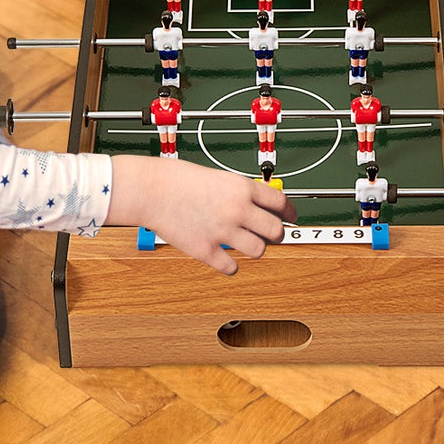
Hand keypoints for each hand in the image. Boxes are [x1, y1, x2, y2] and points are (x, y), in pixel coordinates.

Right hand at [107, 154, 296, 274]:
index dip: (290, 211)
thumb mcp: (218, 176)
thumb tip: (257, 205)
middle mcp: (238, 210)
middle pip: (276, 231)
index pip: (280, 202)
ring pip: (259, 251)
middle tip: (269, 234)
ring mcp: (223, 232)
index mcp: (242, 188)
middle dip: (275, 234)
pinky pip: (231, 267)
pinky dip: (230, 264)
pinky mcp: (207, 251)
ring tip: (244, 244)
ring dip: (254, 249)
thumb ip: (239, 192)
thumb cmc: (178, 178)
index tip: (291, 216)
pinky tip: (223, 256)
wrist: (152, 190)